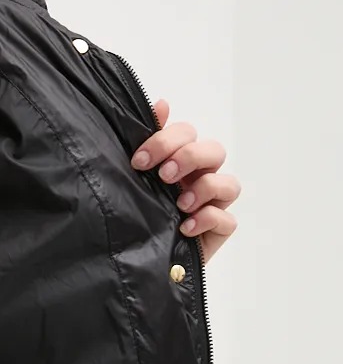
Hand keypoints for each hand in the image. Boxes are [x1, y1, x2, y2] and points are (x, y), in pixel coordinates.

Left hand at [129, 99, 239, 263]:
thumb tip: (161, 104)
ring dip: (204, 188)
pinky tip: (185, 228)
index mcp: (179, 160)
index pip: (187, 133)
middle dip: (189, 157)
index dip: (166, 140)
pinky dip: (207, 219)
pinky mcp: (219, 230)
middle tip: (164, 176)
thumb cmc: (136, 214)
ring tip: (179, 204)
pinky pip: (227, 219)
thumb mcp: (134, 178)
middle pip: (214, 150)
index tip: (139, 161)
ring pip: (229, 183)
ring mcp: (212, 203)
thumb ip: (147, 142)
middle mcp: (199, 177)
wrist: (136, 259)